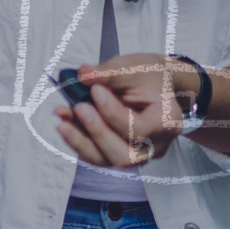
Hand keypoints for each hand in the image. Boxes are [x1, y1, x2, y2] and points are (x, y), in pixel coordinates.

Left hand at [53, 53, 189, 167]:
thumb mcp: (134, 68)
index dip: (113, 113)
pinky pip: (95, 155)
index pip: (139, 130)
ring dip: (80, 140)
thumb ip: (110, 73)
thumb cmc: (148, 76)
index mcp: (167, 123)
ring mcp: (136, 153)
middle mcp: (154, 145)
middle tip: (78, 107)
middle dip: (97, 133)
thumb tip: (83, 74)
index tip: (95, 90)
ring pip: (106, 160)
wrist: (153, 85)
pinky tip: (64, 121)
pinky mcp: (116, 152)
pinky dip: (77, 139)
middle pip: (124, 156)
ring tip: (62, 119)